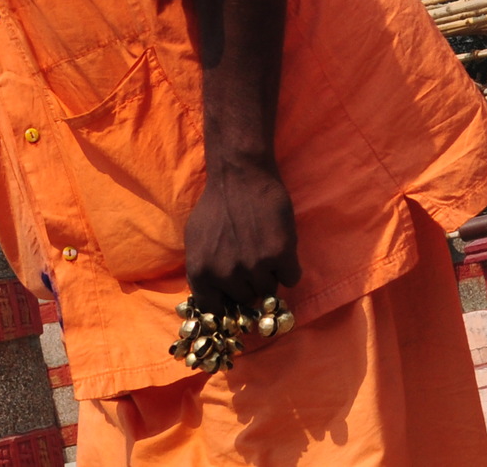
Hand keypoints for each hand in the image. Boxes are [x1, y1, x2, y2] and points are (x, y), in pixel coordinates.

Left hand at [184, 157, 299, 306]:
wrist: (241, 175)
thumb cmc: (216, 204)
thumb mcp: (195, 241)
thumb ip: (203, 271)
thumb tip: (214, 297)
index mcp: (201, 274)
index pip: (214, 311)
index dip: (227, 303)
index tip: (236, 295)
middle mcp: (226, 275)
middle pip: (245, 299)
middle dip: (250, 285)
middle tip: (253, 262)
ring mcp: (254, 267)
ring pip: (268, 291)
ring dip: (271, 276)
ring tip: (268, 252)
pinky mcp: (280, 255)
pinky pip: (291, 278)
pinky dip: (290, 267)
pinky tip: (283, 249)